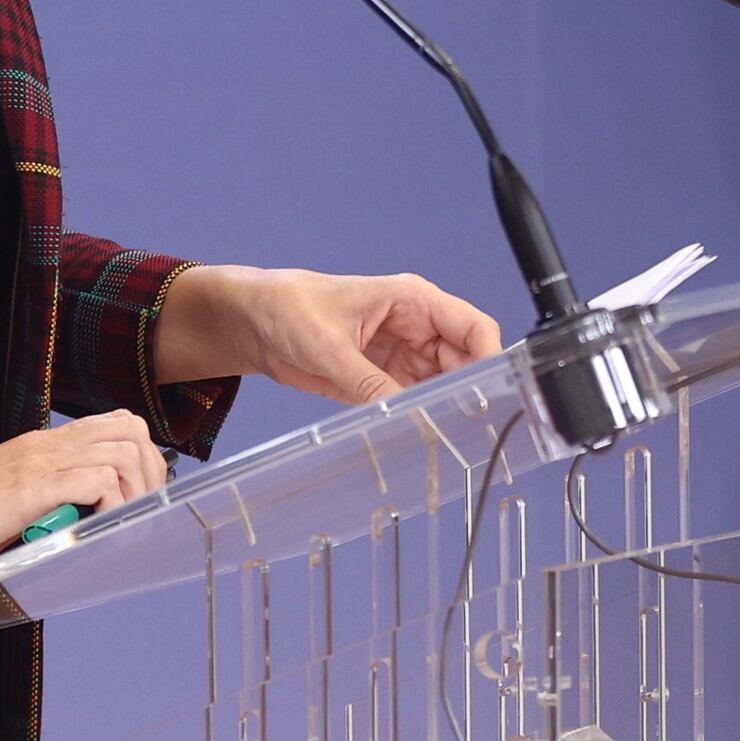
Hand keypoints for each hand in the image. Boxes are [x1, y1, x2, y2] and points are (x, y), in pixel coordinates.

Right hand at [0, 412, 165, 576]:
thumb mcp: (9, 498)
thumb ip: (45, 497)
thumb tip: (84, 518)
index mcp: (42, 444)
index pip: (116, 423)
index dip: (141, 456)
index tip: (139, 494)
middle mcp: (47, 445)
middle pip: (131, 431)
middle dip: (150, 472)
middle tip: (141, 510)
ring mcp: (41, 463)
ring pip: (124, 452)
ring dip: (135, 491)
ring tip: (121, 523)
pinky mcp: (32, 488)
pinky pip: (98, 482)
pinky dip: (112, 505)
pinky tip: (97, 527)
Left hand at [159, 263, 504, 404]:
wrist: (251, 324)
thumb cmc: (287, 307)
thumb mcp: (327, 345)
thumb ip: (367, 381)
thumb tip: (400, 414)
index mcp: (413, 301)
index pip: (472, 327)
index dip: (488, 359)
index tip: (487, 395)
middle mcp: (415, 328)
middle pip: (464, 363)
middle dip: (466, 394)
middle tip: (466, 430)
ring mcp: (401, 356)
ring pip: (441, 387)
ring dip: (442, 411)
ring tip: (442, 439)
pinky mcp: (382, 380)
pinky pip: (412, 402)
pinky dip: (416, 420)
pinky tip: (416, 437)